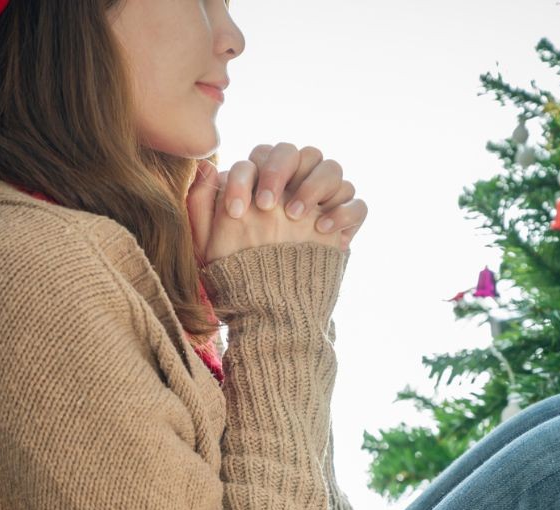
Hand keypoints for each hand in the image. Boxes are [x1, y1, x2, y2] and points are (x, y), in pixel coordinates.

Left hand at [186, 153, 342, 267]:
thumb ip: (202, 204)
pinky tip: (324, 230)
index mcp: (263, 182)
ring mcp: (322, 203)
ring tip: (296, 216)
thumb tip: (208, 168)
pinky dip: (344, 212)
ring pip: (331, 168)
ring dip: (313, 186)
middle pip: (296, 151)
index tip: (236, 212)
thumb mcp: (210, 243)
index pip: (258, 157)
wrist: (271, 308)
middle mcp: (294, 185)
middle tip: (266, 206)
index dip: (245, 178)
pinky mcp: (343, 225)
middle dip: (279, 171)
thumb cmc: (237, 271)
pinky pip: (357, 205)